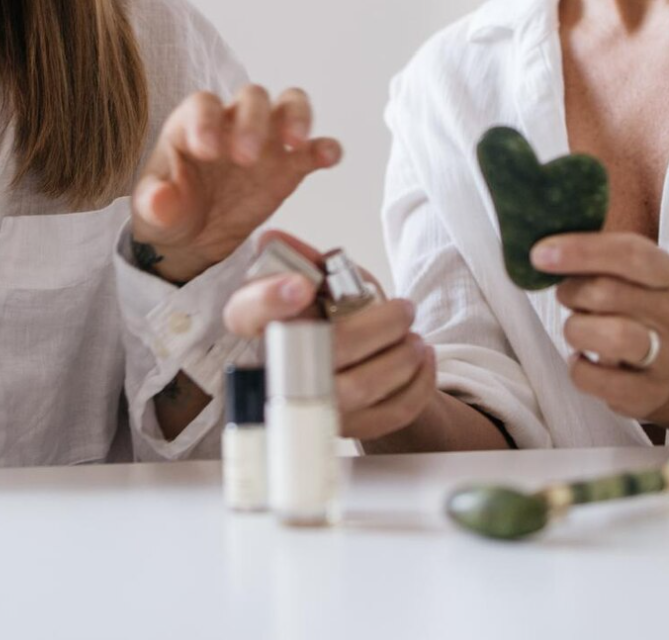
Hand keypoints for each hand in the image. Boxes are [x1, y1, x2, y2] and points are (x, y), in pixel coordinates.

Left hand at [130, 87, 340, 282]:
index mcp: (194, 124)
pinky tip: (327, 157)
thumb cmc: (170, 211)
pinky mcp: (289, 166)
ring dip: (297, 117)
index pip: (204, 104)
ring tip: (296, 143)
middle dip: (253, 122)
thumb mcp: (153, 211)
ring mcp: (265, 141)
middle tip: (245, 157)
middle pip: (252, 98)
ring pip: (289, 105)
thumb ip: (154, 203)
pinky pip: (314, 147)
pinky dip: (325, 148)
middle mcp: (233, 123)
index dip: (207, 120)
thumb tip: (159, 201)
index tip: (207, 150)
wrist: (192, 237)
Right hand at [222, 231, 436, 439]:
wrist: (356, 366)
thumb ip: (305, 260)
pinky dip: (418, 384)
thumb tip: (273, 240)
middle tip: (404, 310)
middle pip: (324, 348)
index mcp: (262, 326)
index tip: (301, 285)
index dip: (269, 300)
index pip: (246, 314)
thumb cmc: (332, 319)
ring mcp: (308, 405)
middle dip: (379, 326)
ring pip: (360, 386)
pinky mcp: (343, 428)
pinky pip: (388, 413)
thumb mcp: (320, 280)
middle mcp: (277, 370)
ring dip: (402, 357)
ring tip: (415, 339)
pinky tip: (423, 362)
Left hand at [535, 232, 668, 422]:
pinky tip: (583, 360)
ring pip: (612, 336)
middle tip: (567, 296)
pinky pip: (594, 378)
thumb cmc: (638, 314)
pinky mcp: (647, 394)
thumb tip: (545, 248)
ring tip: (578, 329)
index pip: (631, 254)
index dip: (581, 250)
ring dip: (576, 329)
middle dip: (572, 293)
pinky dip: (577, 367)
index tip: (540, 253)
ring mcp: (667, 358)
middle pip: (609, 293)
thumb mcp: (633, 280)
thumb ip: (599, 260)